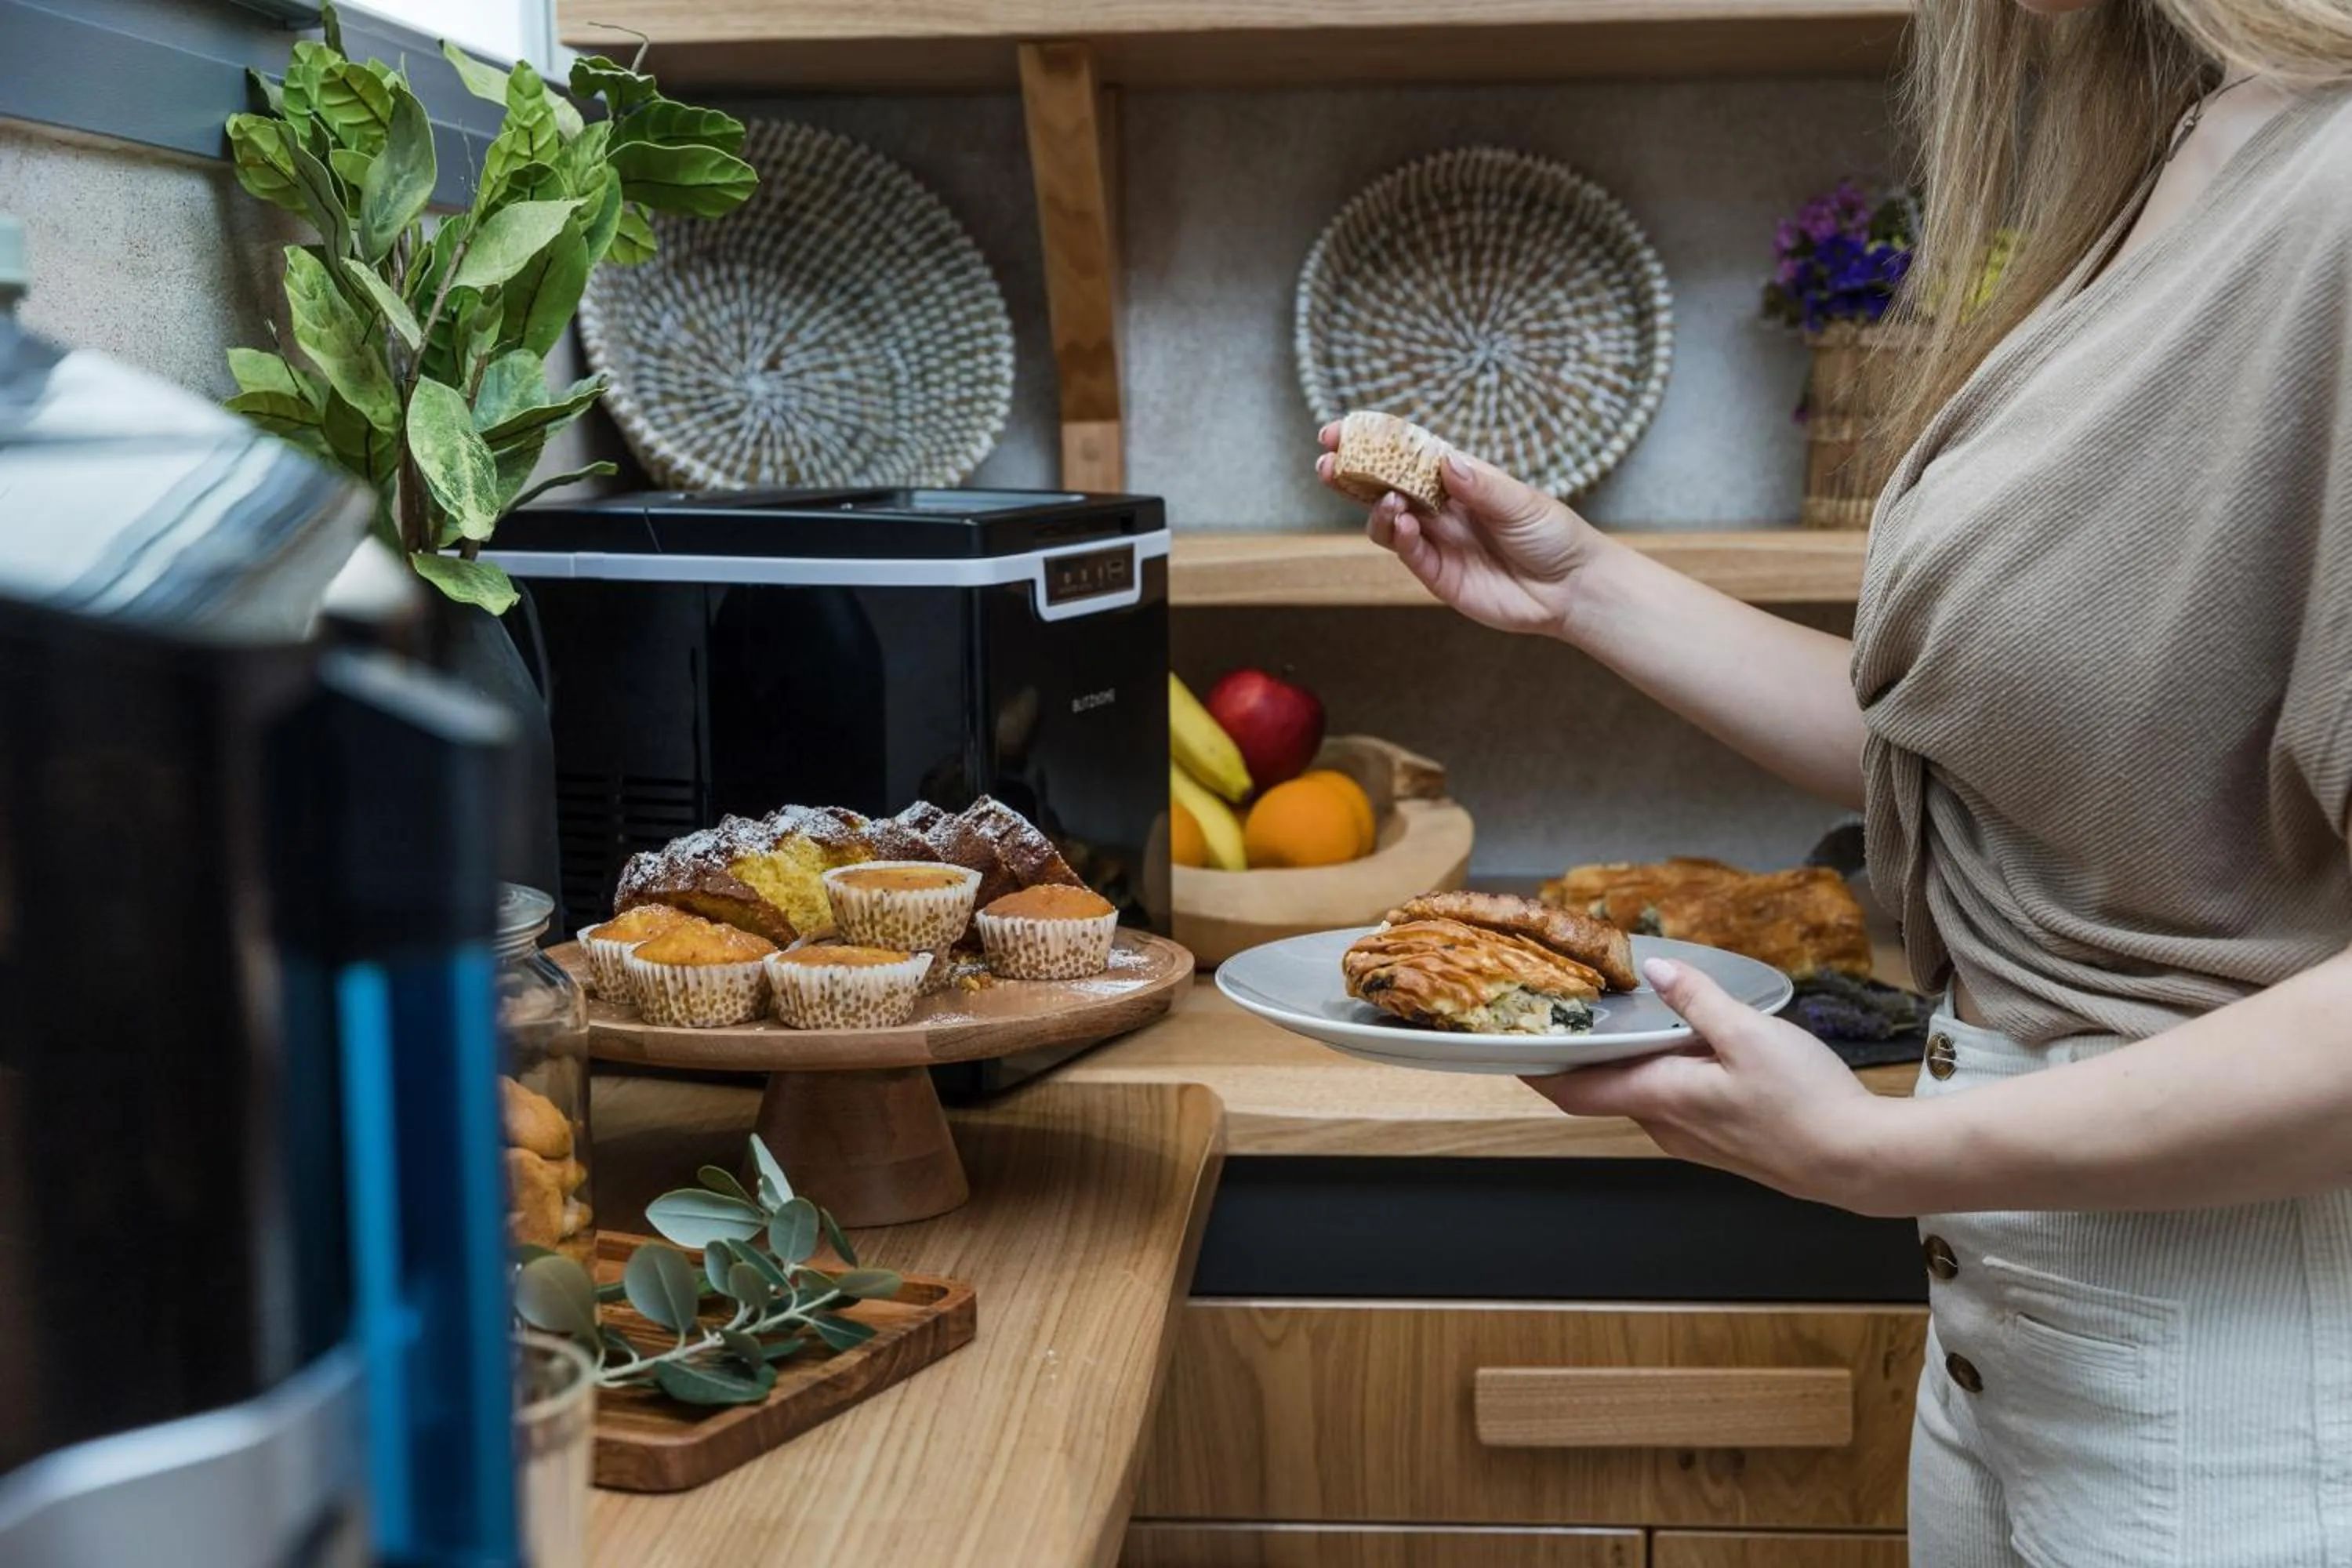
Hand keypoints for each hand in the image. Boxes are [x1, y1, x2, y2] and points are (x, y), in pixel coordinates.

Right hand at [1315, 424, 1600, 637]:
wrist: (1571, 589)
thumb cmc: (1553, 535)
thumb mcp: (1521, 503)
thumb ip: (1480, 486)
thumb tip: (1444, 461)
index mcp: (1460, 478)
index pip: (1408, 454)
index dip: (1374, 441)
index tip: (1342, 429)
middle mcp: (1442, 507)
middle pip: (1385, 485)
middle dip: (1354, 472)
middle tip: (1328, 461)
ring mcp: (1437, 540)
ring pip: (1387, 519)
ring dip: (1377, 507)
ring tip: (1391, 502)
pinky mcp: (1437, 573)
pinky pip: (1406, 552)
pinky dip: (1398, 536)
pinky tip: (1405, 525)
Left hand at [1521, 957, 1911, 1215]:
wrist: (1857, 1163)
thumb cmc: (1803, 1100)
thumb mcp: (1749, 1033)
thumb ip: (1697, 1000)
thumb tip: (1655, 968)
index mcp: (1660, 1098)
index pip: (1574, 1090)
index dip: (1535, 1070)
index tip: (1505, 1046)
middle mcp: (1666, 1127)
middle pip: (1604, 1091)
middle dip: (1581, 1056)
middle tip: (1566, 1013)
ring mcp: (1694, 1141)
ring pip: (1641, 1096)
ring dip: (1625, 1064)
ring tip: (1620, 1020)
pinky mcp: (1722, 1143)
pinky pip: (1673, 1104)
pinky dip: (1660, 1075)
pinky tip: (1683, 1047)